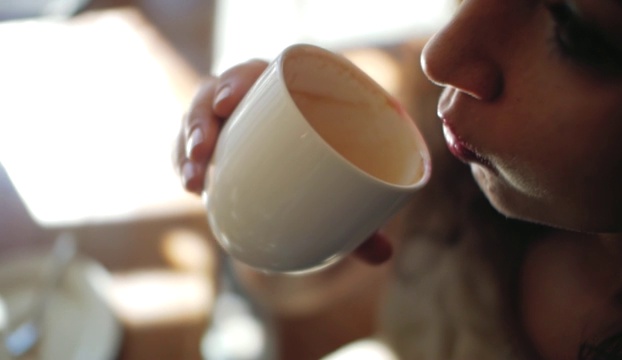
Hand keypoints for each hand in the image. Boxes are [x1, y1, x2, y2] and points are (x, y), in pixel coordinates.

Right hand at [173, 59, 392, 264]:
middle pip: (213, 94)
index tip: (226, 103)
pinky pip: (187, 144)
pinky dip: (182, 160)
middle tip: (203, 152)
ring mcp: (227, 120)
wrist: (304, 165)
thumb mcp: (341, 185)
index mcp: (281, 91)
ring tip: (191, 181)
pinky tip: (188, 183)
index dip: (235, 82)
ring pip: (195, 120)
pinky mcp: (213, 142)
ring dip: (187, 146)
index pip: (253, 73)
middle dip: (200, 120)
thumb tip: (383, 255)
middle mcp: (249, 99)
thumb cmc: (327, 163)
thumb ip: (360, 216)